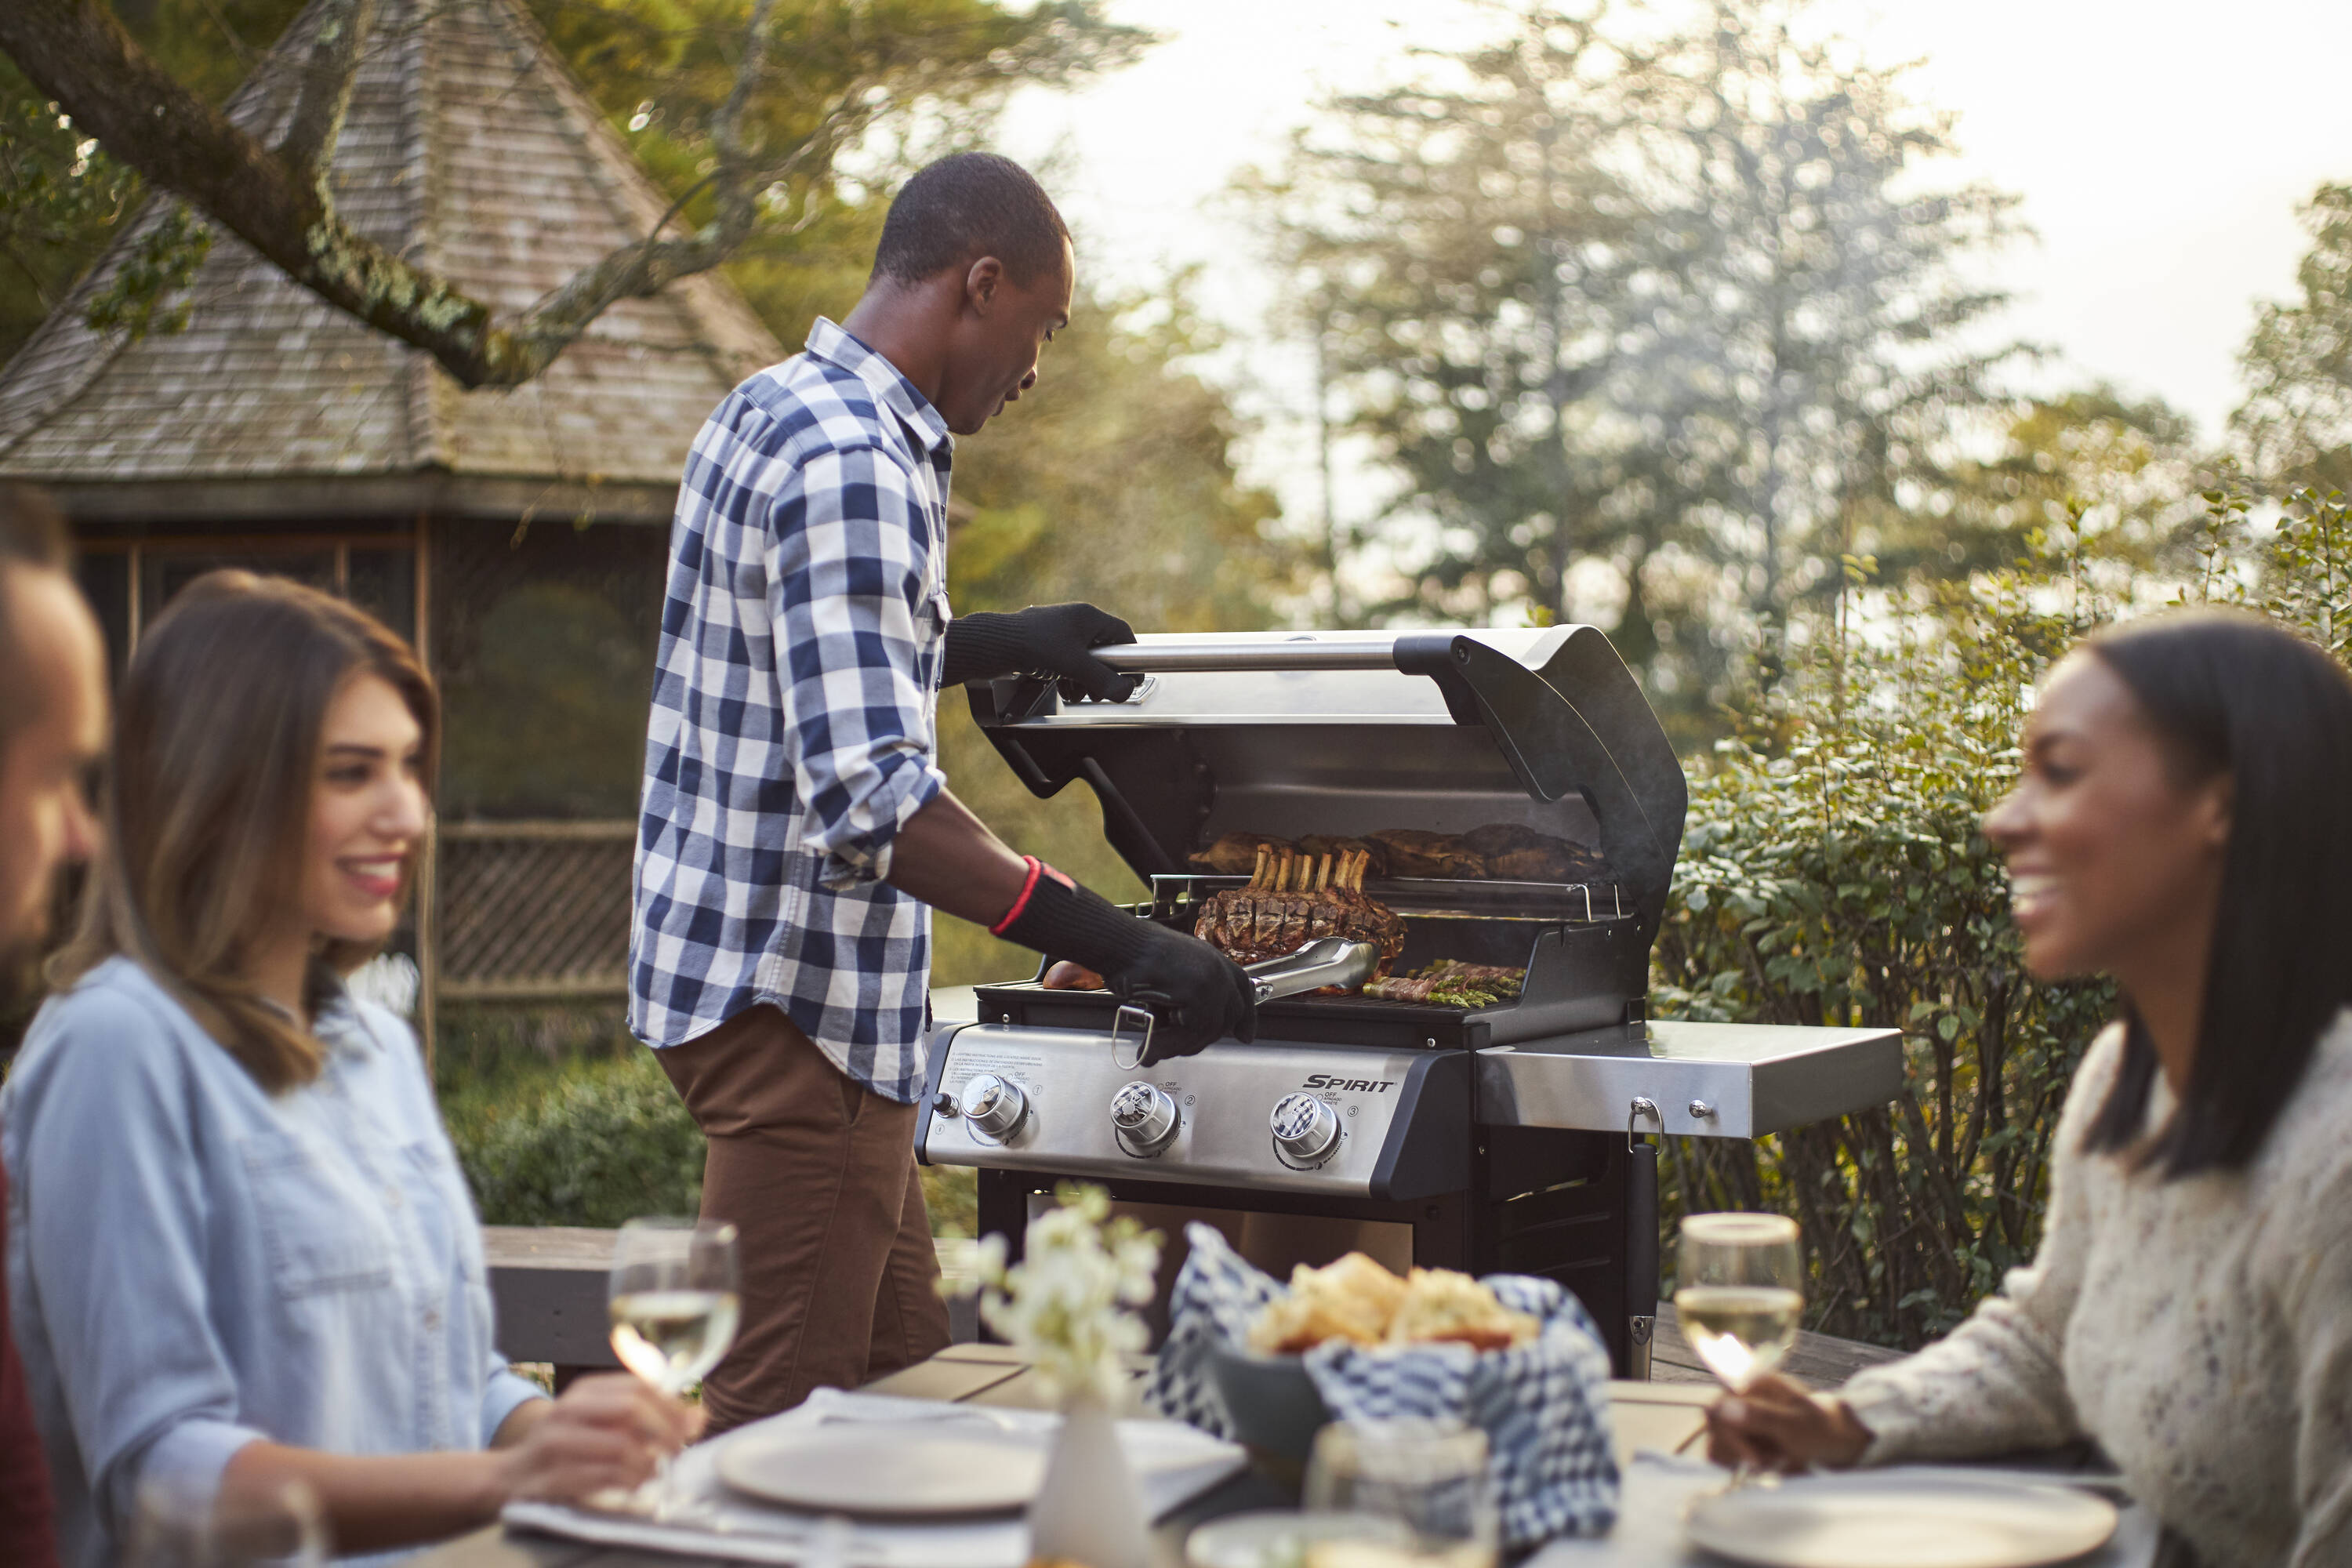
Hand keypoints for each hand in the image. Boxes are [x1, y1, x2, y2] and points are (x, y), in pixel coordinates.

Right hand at [496, 1374, 699, 1505]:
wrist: (510, 1477)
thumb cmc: (567, 1448)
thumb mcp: (602, 1423)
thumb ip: (647, 1416)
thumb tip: (699, 1416)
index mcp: (585, 1391)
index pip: (639, 1385)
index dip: (672, 1404)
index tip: (692, 1425)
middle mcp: (569, 1409)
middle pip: (632, 1408)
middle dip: (665, 1431)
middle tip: (678, 1450)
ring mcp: (557, 1442)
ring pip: (620, 1445)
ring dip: (649, 1463)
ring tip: (655, 1472)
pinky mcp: (553, 1476)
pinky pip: (604, 1477)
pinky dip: (628, 1482)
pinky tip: (635, 1485)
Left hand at [941, 603, 1138, 700]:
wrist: (995, 644)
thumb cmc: (1035, 646)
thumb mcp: (1075, 665)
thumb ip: (1104, 680)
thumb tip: (1126, 691)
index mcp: (1087, 616)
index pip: (1122, 633)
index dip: (1130, 656)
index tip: (1131, 676)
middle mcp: (1074, 620)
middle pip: (1102, 649)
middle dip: (1101, 675)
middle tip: (1098, 692)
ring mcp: (1057, 630)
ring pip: (1082, 658)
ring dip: (1084, 679)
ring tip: (1077, 694)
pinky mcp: (1043, 641)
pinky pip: (1065, 660)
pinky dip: (1067, 676)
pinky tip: (1062, 688)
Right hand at [1104, 920, 1256, 1061]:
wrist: (1117, 943)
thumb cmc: (1131, 955)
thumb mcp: (1168, 973)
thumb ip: (1184, 996)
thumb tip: (1185, 1029)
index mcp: (1211, 959)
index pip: (1242, 987)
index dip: (1246, 1015)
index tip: (1245, 1035)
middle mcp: (1216, 967)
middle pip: (1230, 1014)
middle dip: (1205, 1038)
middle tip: (1177, 1049)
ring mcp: (1210, 978)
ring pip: (1208, 1029)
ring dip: (1178, 1046)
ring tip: (1154, 1050)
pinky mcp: (1197, 991)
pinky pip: (1190, 1031)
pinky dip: (1167, 1045)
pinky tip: (1150, 1048)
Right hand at [1704, 1373, 1871, 1472]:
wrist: (1836, 1439)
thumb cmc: (1819, 1429)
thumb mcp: (1794, 1425)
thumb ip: (1760, 1415)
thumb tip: (1725, 1407)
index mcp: (1750, 1383)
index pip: (1715, 1410)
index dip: (1729, 1437)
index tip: (1755, 1459)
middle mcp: (1738, 1395)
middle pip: (1714, 1428)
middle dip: (1740, 1450)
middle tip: (1772, 1458)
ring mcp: (1737, 1414)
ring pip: (1716, 1444)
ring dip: (1743, 1458)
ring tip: (1774, 1457)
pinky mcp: (1739, 1432)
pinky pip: (1725, 1453)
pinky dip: (1743, 1462)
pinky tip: (1767, 1460)